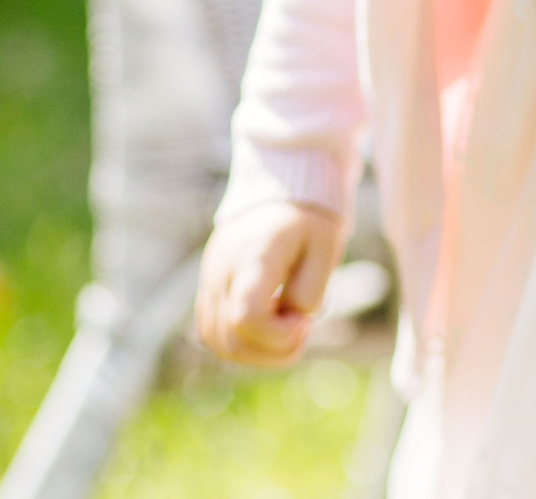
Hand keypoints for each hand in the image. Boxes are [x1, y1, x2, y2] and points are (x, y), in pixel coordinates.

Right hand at [194, 200, 341, 367]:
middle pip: (231, 340)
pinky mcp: (208, 285)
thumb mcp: (327, 246)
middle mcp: (224, 269)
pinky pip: (212, 332)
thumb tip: (290, 320)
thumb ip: (310, 290)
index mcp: (256, 255)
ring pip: (218, 343)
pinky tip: (269, 328)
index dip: (279, 335)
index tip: (305, 319)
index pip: (248, 317)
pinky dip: (240, 344)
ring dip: (256, 352)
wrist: (281, 184)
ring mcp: (210, 278)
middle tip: (302, 327)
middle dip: (273, 350)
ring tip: (286, 329)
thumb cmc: (309, 217)